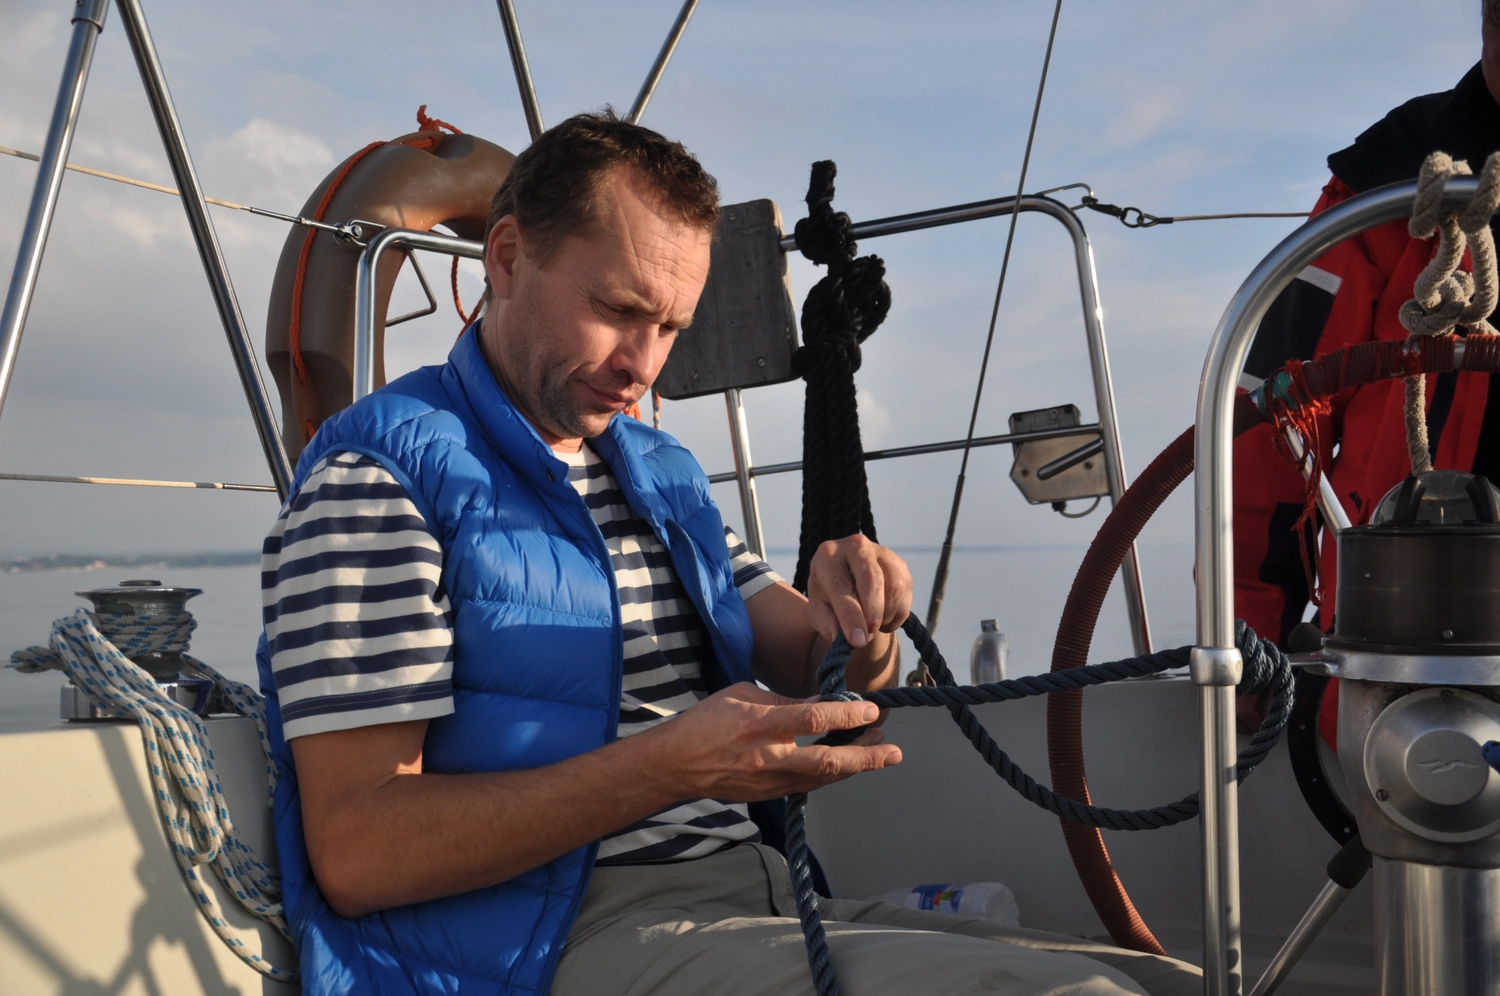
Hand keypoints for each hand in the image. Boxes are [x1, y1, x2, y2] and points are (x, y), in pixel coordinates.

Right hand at [638, 682, 901, 801]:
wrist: (675, 765)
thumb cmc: (706, 722)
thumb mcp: (742, 695)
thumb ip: (783, 700)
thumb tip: (821, 703)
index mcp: (759, 725)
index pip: (812, 719)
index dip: (846, 714)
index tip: (870, 709)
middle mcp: (767, 757)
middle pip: (827, 762)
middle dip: (866, 757)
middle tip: (893, 750)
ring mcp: (768, 782)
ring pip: (823, 779)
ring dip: (855, 766)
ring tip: (880, 753)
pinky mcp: (768, 796)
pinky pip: (807, 786)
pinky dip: (830, 775)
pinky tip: (846, 764)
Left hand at [806, 534, 912, 648]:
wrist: (848, 579)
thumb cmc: (829, 595)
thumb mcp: (819, 609)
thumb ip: (826, 622)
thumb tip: (841, 636)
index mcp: (828, 555)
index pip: (841, 586)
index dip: (851, 616)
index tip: (857, 641)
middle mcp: (855, 546)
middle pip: (872, 580)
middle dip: (872, 615)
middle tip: (867, 637)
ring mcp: (882, 552)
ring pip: (894, 587)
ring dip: (886, 616)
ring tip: (872, 626)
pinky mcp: (900, 564)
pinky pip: (905, 594)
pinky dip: (897, 615)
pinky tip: (883, 618)